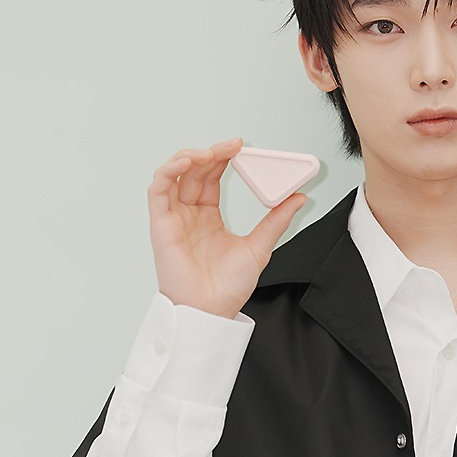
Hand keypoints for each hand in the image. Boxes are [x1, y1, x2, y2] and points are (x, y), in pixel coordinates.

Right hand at [148, 138, 306, 318]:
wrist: (212, 311)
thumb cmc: (228, 287)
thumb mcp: (260, 246)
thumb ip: (276, 220)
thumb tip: (298, 197)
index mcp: (208, 217)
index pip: (212, 177)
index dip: (224, 158)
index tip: (242, 148)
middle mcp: (188, 214)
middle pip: (195, 172)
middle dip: (212, 153)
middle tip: (234, 146)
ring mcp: (173, 218)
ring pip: (174, 175)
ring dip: (190, 157)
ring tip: (211, 152)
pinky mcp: (161, 225)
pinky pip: (158, 190)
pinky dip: (170, 171)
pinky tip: (188, 162)